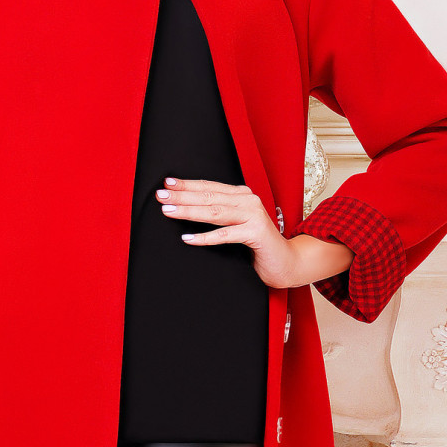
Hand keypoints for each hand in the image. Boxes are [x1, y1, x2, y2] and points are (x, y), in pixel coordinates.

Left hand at [155, 177, 352, 288]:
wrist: (286, 262)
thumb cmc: (257, 245)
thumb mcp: (236, 225)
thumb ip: (219, 215)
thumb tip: (185, 208)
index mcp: (242, 195)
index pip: (210, 187)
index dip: (187, 185)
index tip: (166, 184)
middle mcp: (248, 200)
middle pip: (209, 196)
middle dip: (182, 196)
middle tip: (160, 196)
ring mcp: (254, 215)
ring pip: (215, 212)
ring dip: (189, 211)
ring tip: (168, 211)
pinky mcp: (257, 232)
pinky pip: (226, 235)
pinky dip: (206, 237)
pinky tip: (188, 238)